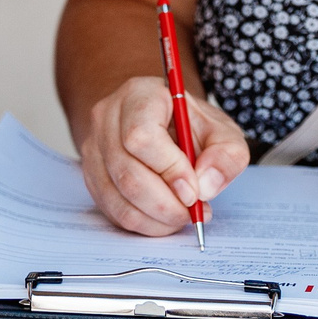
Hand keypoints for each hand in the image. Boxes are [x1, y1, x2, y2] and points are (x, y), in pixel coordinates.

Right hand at [76, 76, 249, 236]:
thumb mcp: (222, 132)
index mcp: (139, 95)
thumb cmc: (191, 126)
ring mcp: (94, 147)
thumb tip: (205, 186)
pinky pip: (113, 210)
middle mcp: (107, 117)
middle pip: (127, 172)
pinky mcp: (91, 175)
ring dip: (156, 218)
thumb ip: (226, 155)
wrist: (164, 125)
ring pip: (118, 197)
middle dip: (166, 203)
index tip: (194, 191)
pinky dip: (144, 223)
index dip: (169, 170)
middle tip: (194, 211)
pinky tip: (166, 217)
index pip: (141, 136)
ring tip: (184, 215)